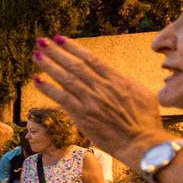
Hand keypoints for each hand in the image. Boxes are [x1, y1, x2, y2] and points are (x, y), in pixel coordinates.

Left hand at [31, 37, 170, 166]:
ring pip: (66, 78)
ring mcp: (90, 101)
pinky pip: (62, 98)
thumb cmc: (145, 120)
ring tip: (36, 55)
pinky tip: (37, 80)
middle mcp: (101, 87)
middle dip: (56, 52)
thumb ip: (124, 81)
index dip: (73, 47)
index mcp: (116, 79)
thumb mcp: (141, 92)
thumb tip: (113, 75)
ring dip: (49, 66)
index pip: (90, 59)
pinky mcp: (82, 116)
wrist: (141, 143)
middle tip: (42, 41)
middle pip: (74, 65)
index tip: (60, 38)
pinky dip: (49, 88)